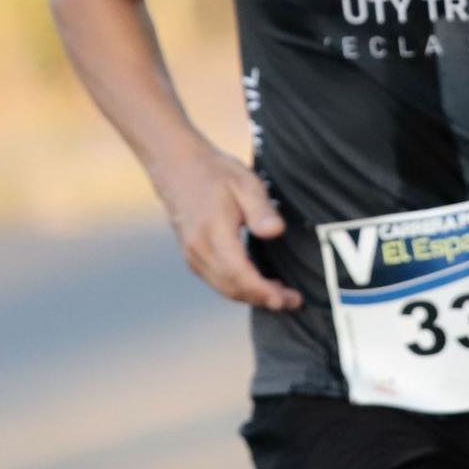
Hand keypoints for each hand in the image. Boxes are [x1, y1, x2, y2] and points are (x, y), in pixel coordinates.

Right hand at [158, 146, 302, 310]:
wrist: (177, 166)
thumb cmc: (216, 172)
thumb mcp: (245, 182)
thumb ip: (261, 209)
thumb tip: (275, 232)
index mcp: (212, 232)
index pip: (239, 273)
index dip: (263, 291)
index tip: (286, 299)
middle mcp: (198, 249)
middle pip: (232, 287)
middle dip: (263, 299)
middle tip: (292, 301)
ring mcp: (192, 254)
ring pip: (223, 288)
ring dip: (251, 297)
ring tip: (280, 296)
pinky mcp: (191, 255)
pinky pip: (216, 280)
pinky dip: (238, 288)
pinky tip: (258, 285)